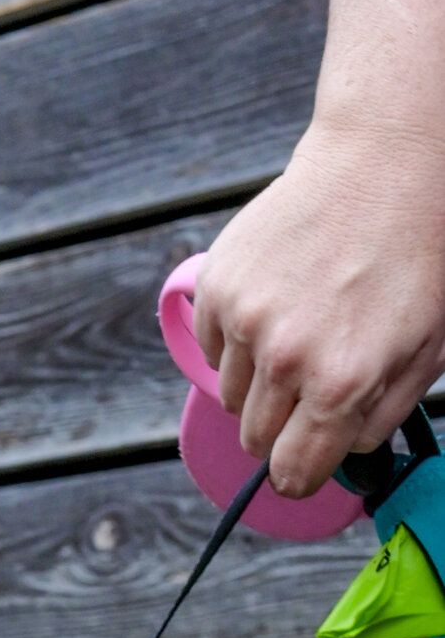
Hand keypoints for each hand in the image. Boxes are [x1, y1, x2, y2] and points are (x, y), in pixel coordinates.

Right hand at [195, 118, 444, 496]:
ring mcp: (246, 322)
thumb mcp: (427, 348)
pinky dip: (237, 342)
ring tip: (296, 333)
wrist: (384, 161)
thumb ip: (382, 416)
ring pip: (231, 397)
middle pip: (256, 440)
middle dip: (281, 427)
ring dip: (258, 383)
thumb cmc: (417, 253)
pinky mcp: (219, 287)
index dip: (299, 476)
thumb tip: (343, 458)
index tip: (300, 467)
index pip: (293, 474)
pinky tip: (275, 305)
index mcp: (342, 385)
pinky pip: (214, 350)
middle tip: (308, 386)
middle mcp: (286, 360)